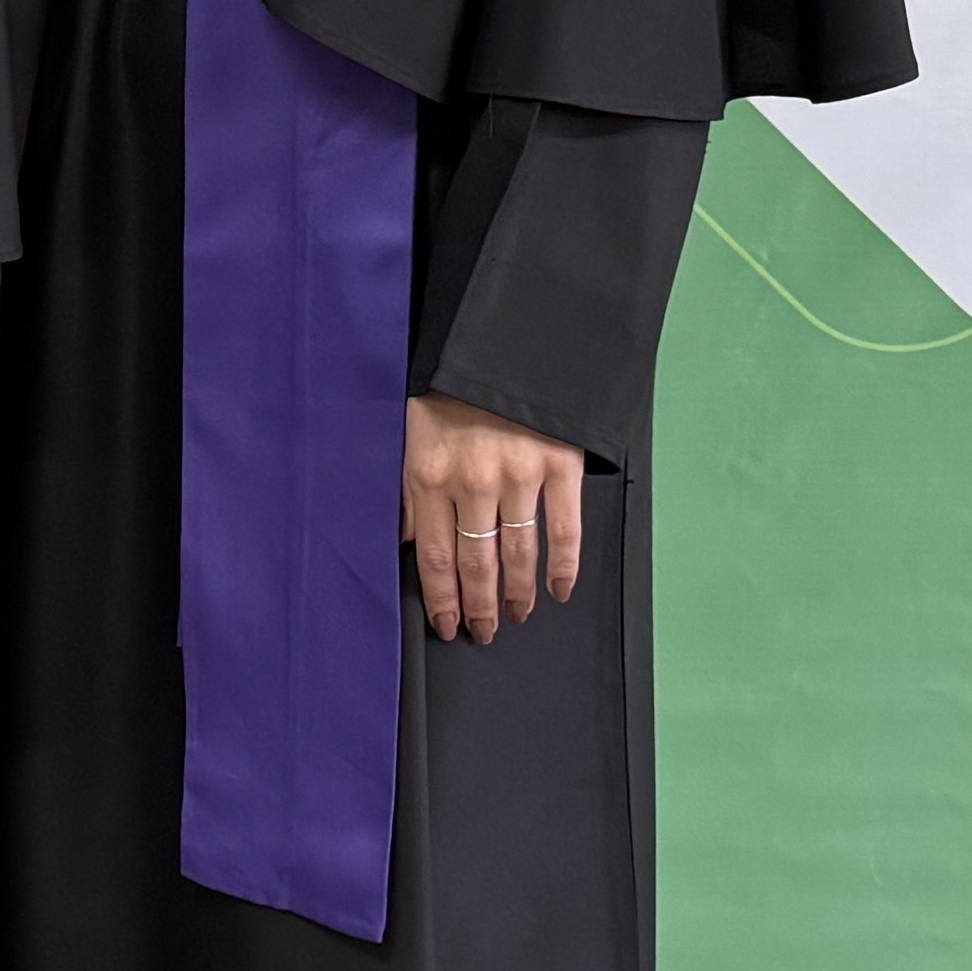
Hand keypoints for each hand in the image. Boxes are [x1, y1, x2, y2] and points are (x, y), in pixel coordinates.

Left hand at [405, 394, 581, 643]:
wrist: (502, 340)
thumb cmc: (451, 384)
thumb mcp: (410, 430)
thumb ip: (409, 488)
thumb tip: (407, 539)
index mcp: (429, 474)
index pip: (434, 556)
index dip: (442, 598)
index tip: (448, 624)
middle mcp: (473, 481)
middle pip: (476, 563)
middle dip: (480, 606)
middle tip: (485, 631)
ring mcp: (519, 475)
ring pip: (518, 554)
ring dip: (519, 593)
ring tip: (517, 614)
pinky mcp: (559, 465)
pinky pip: (564, 529)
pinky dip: (564, 566)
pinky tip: (558, 589)